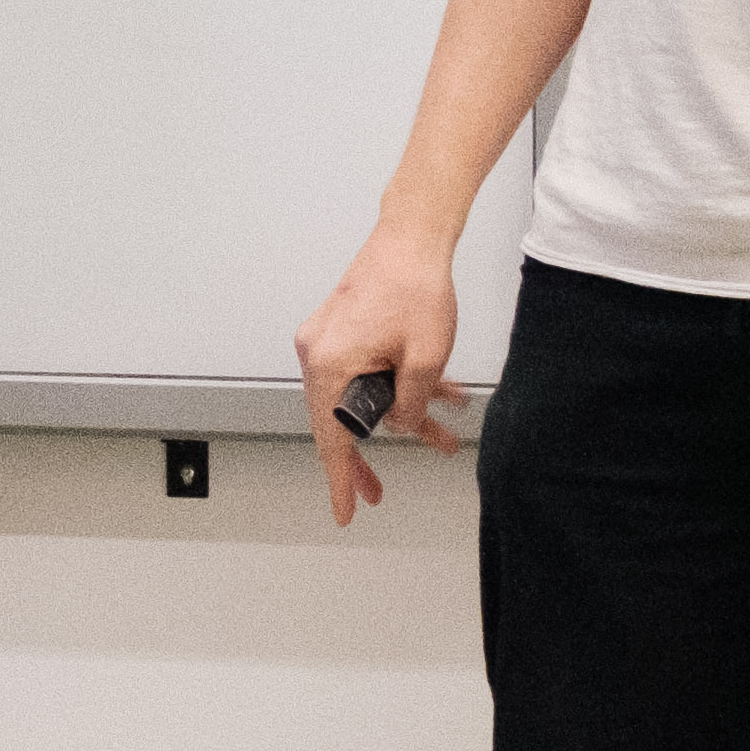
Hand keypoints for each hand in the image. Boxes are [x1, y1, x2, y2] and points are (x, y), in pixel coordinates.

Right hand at [294, 222, 467, 528]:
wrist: (411, 239)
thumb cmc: (416, 287)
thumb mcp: (424, 359)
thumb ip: (408, 405)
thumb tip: (397, 427)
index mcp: (330, 365)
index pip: (331, 439)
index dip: (340, 480)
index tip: (344, 511)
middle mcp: (317, 354)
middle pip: (335, 422)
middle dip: (363, 458)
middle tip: (376, 492)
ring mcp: (324, 341)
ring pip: (354, 397)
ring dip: (392, 417)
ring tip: (432, 436)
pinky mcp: (338, 331)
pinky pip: (359, 373)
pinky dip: (388, 388)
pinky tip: (431, 394)